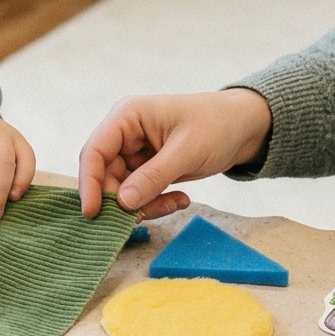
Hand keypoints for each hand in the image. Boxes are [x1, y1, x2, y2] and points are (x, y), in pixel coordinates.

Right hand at [77, 89, 272, 218]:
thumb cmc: (217, 125)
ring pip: (123, 190)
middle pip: (105, 175)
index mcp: (127, 117)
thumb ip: (152, 177)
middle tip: (143, 218)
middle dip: (122, 201)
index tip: (94, 213)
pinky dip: (157, 203)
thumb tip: (122, 203)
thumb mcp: (186, 151)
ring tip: (176, 203)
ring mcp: (136, 153)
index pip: (94, 151)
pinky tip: (182, 199)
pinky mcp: (148, 170)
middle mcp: (125, 135)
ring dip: (144, 204)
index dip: (89, 183)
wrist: (245, 127)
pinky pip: (141, 194)